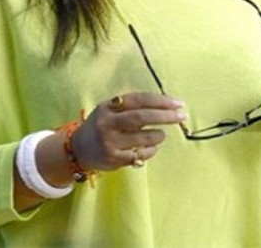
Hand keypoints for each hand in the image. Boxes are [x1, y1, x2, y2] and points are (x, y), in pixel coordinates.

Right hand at [71, 92, 185, 170]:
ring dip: (158, 135)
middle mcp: (108, 123)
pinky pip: (140, 154)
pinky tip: (151, 148)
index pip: (139, 100)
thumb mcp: (110, 110)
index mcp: (109, 107)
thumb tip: (166, 104)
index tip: (178, 103)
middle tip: (182, 116)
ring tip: (161, 134)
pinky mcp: (114, 159)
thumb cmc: (102, 125)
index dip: (161, 101)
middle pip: (141, 117)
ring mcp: (110, 142)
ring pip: (143, 138)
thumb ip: (131, 106)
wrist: (78, 149)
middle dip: (165, 116)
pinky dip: (151, 150)